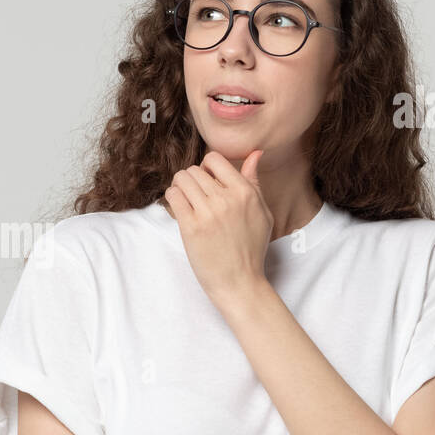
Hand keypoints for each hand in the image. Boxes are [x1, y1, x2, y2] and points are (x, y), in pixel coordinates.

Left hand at [164, 149, 273, 307]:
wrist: (239, 281)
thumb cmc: (251, 248)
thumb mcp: (262, 212)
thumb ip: (254, 182)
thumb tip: (255, 153)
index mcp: (245, 193)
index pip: (214, 159)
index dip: (206, 167)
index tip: (206, 181)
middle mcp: (226, 199)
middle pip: (195, 170)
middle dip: (191, 180)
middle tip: (194, 195)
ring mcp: (207, 213)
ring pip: (181, 179)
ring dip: (179, 187)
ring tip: (185, 201)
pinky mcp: (190, 226)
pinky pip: (173, 196)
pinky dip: (172, 197)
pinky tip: (179, 208)